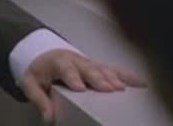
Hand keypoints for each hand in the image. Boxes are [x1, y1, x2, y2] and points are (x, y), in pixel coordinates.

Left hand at [19, 49, 146, 122]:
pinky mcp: (99, 68)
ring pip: (104, 69)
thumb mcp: (31, 84)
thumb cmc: (39, 71)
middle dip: (99, 79)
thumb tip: (49, 117)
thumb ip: (39, 100)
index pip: (67, 69)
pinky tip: (142, 84)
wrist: (43, 55)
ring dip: (115, 78)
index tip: (81, 88)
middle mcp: (77, 61)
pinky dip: (129, 76)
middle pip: (90, 69)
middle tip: (109, 89)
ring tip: (124, 89)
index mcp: (59, 63)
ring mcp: (90, 64)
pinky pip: (115, 70)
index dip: (74, 78)